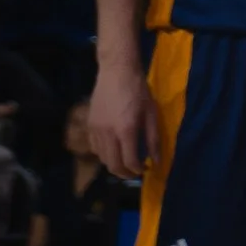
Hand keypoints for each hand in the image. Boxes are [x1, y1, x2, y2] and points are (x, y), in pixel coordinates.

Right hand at [87, 52, 156, 181]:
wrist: (116, 72)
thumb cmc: (138, 91)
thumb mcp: (152, 114)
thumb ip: (154, 139)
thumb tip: (157, 160)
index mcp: (126, 130)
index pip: (129, 161)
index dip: (138, 170)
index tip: (146, 169)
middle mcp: (107, 133)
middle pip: (113, 165)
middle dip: (125, 173)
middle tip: (136, 172)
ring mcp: (95, 130)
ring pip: (102, 158)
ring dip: (114, 164)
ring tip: (126, 162)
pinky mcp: (89, 125)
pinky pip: (94, 148)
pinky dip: (104, 154)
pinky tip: (114, 149)